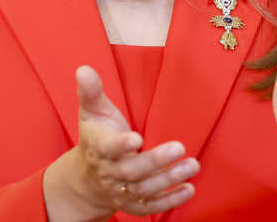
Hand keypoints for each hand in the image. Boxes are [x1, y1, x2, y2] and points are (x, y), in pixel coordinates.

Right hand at [43, 65, 198, 220]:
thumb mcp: (91, 112)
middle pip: (131, 171)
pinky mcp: (131, 204)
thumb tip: (83, 68)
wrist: (86, 178)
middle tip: (180, 148)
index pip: (108, 148)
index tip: (137, 138)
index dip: (121, 145)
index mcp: (98, 147)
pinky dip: (170, 202)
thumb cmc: (96, 137)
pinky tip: (189, 189)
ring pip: (144, 189)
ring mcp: (120, 191)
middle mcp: (108, 172)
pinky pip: (150, 207)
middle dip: (156, 161)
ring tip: (193, 165)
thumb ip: (91, 91)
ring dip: (169, 180)